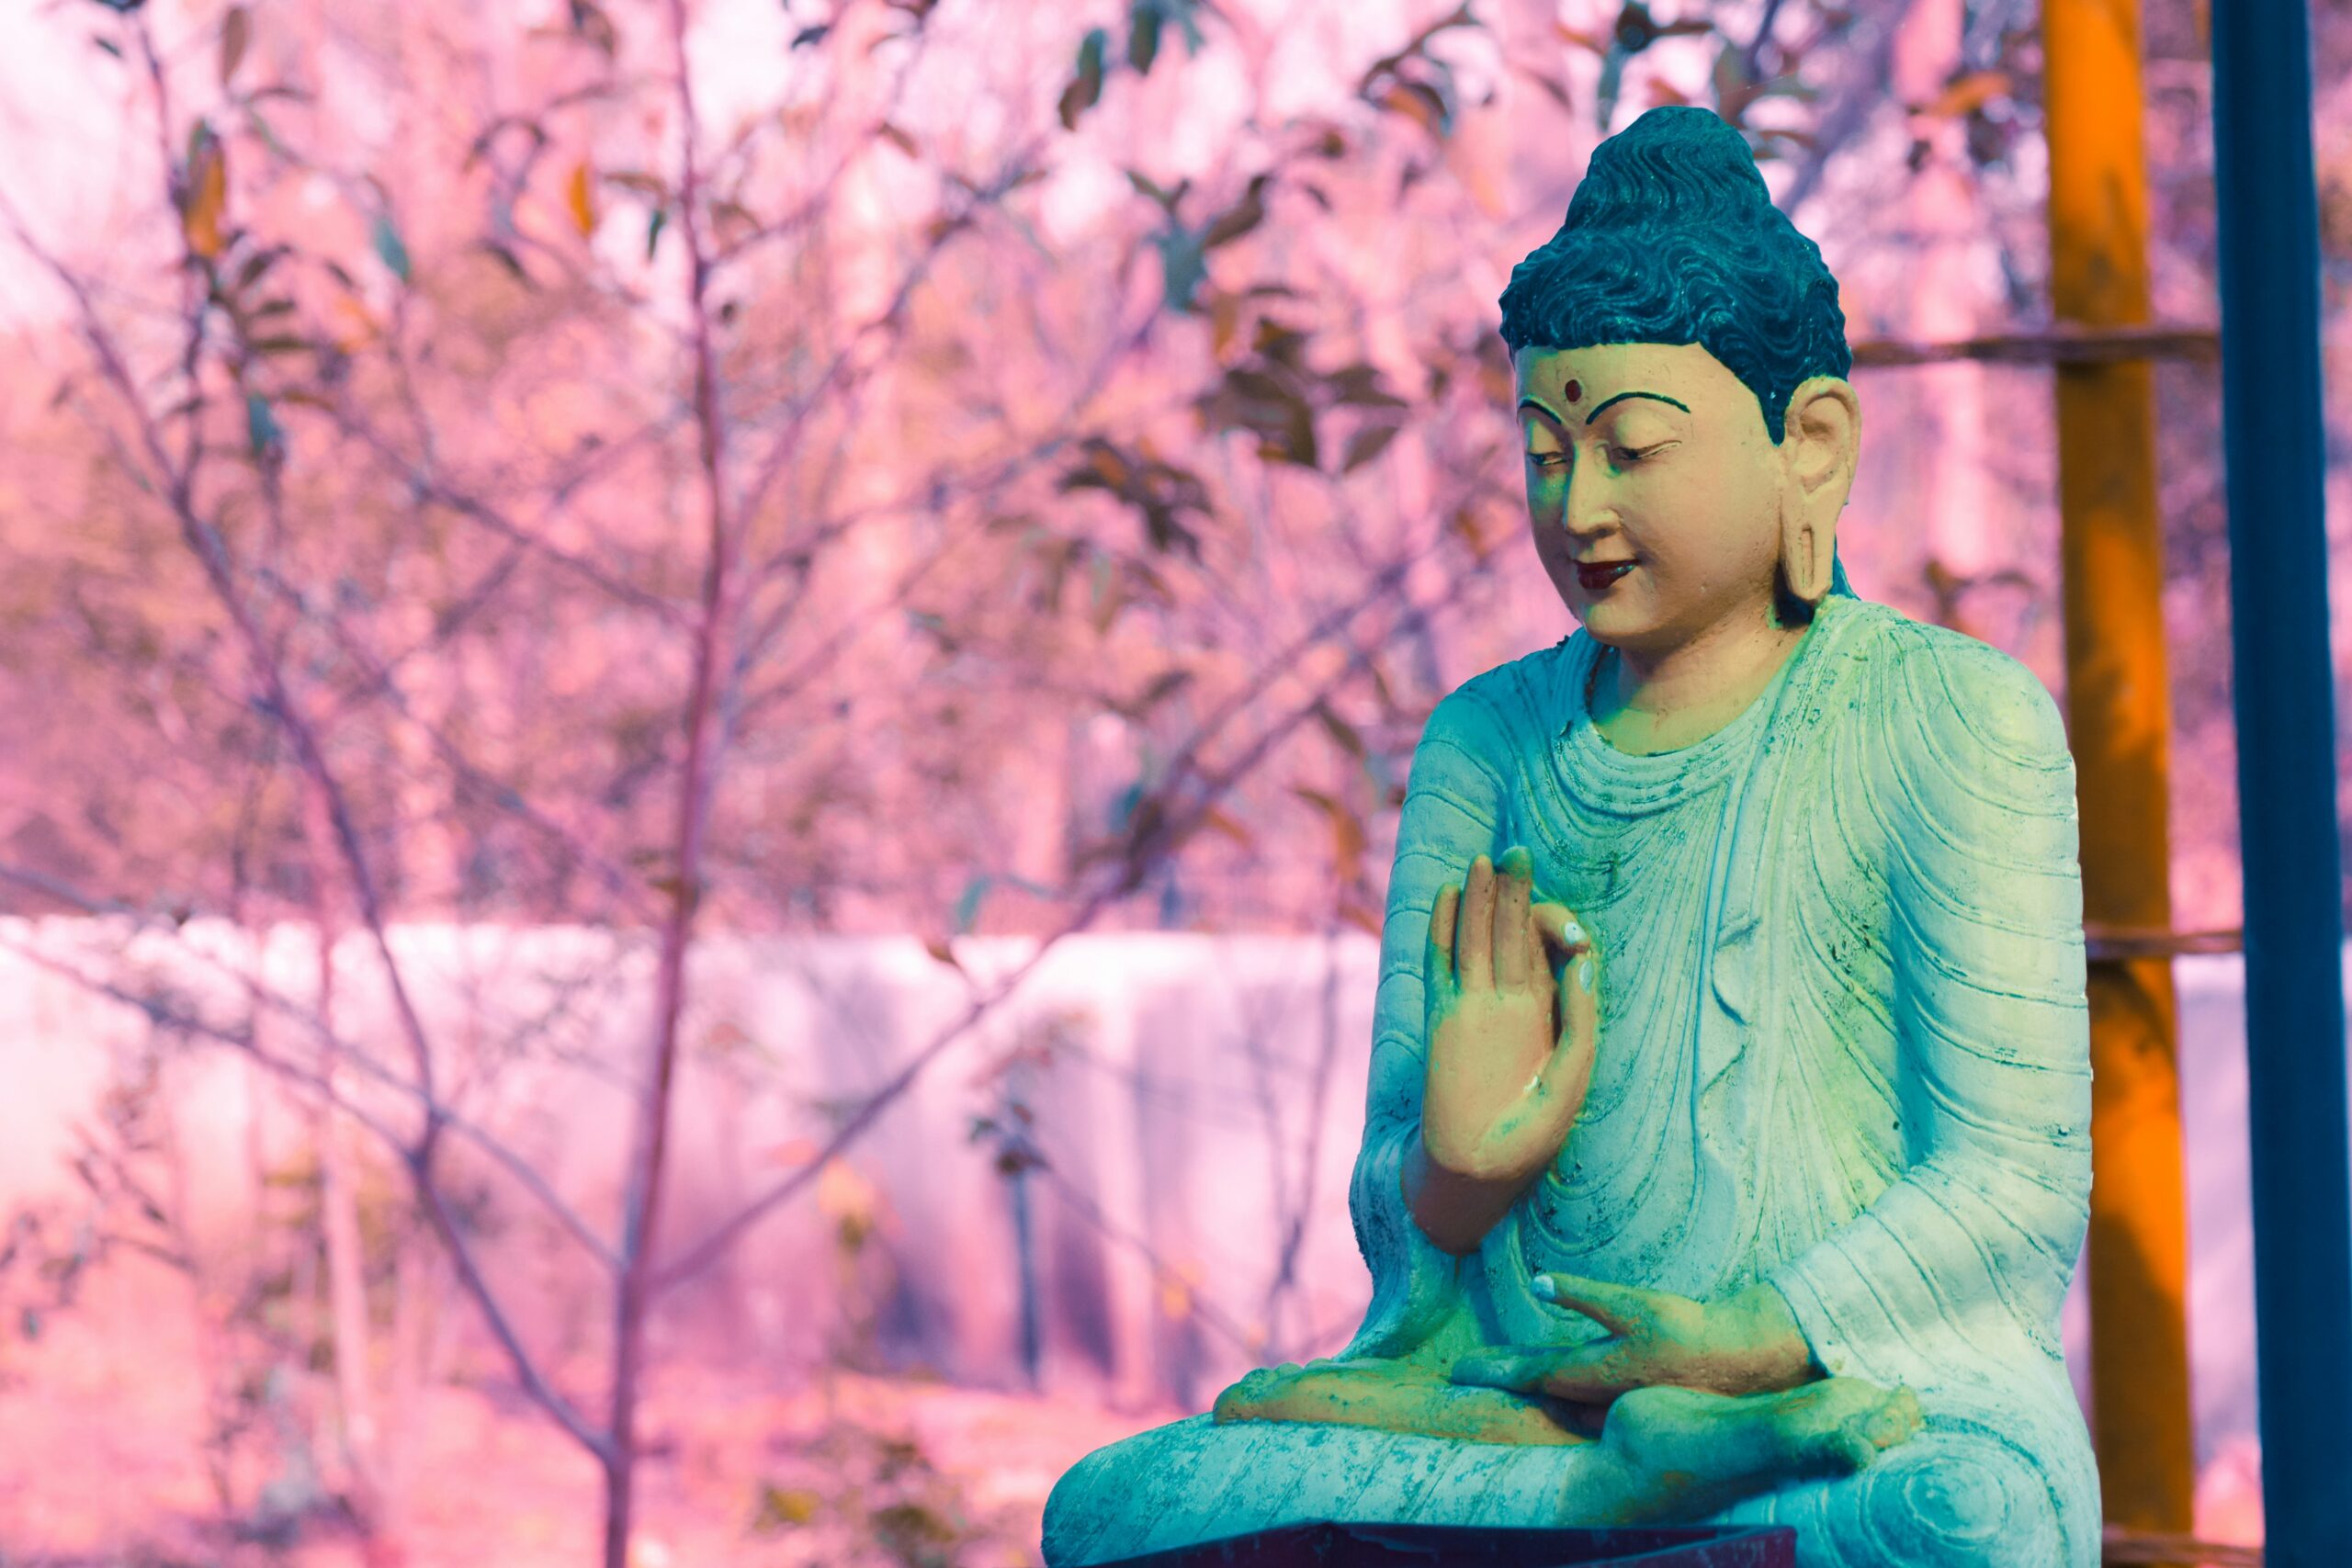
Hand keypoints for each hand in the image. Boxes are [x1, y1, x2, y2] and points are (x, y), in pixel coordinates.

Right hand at [1418, 848, 1597, 1190]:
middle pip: (1512, 932)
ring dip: (1479, 899)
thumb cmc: (1533, 1130)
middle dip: (1516, 894)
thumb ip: (1581, 1020)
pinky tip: (1447, 896)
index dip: (1559, 930)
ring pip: (1476, 937)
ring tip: (1483, 859)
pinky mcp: (1444, 1015)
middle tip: (1518, 851)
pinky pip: (1441, 961)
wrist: (1480, 1165)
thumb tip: (1584, 963)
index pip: (1550, 950)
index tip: (1575, 938)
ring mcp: (1475, 1004)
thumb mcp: (1573, 1076)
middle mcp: (1512, 1000)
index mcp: (1548, 1011)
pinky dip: (1442, 927)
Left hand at [1449, 1274, 1819, 1405]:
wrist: (1736, 1358)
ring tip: (1499, 1376)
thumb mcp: (1631, 1306)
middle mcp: (1596, 1393)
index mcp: (1590, 1372)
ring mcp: (1614, 1398)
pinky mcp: (1631, 1393)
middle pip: (1537, 1387)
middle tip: (1466, 1373)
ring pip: (1559, 1395)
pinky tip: (1555, 1387)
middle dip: (1502, 1378)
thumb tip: (1540, 1284)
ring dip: (1529, 1385)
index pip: (1528, 1372)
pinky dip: (1561, 1390)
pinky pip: (1583, 1397)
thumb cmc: (1683, 1331)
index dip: (1492, 1370)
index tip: (1459, 1370)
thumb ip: (1583, 1295)